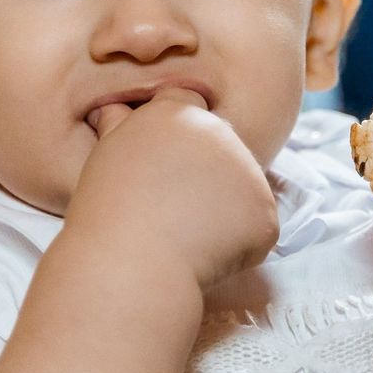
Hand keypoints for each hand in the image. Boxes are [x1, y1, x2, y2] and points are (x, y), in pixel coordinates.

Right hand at [65, 87, 279, 289]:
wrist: (131, 264)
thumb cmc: (108, 216)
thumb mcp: (107, 158)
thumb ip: (120, 128)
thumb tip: (113, 110)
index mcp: (178, 113)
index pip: (191, 107)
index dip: (179, 142)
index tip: (162, 171)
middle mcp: (219, 132)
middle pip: (220, 152)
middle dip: (204, 179)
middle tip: (169, 212)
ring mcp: (249, 170)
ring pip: (240, 192)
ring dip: (221, 214)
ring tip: (182, 235)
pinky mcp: (265, 212)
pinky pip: (255, 228)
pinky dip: (238, 246)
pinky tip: (205, 254)